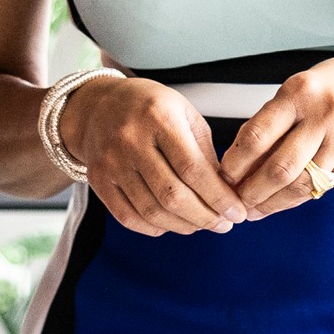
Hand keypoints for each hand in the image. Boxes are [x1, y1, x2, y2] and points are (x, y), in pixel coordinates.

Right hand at [64, 75, 251, 235]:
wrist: (98, 106)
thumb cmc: (150, 108)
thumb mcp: (184, 114)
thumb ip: (204, 152)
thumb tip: (225, 193)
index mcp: (159, 117)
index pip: (193, 168)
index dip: (218, 197)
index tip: (236, 212)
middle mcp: (131, 140)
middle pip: (172, 195)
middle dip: (204, 217)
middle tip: (224, 225)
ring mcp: (111, 162)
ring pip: (151, 211)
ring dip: (183, 226)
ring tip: (201, 225)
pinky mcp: (98, 180)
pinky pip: (128, 217)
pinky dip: (154, 228)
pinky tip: (171, 224)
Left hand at [222, 50, 333, 214]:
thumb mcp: (305, 85)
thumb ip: (277, 116)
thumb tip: (242, 156)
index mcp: (301, 91)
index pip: (257, 135)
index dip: (235, 163)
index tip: (223, 176)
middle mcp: (324, 114)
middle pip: (278, 168)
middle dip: (251, 192)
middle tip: (236, 202)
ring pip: (302, 183)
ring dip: (274, 202)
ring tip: (257, 209)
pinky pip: (325, 185)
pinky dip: (302, 197)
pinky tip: (287, 201)